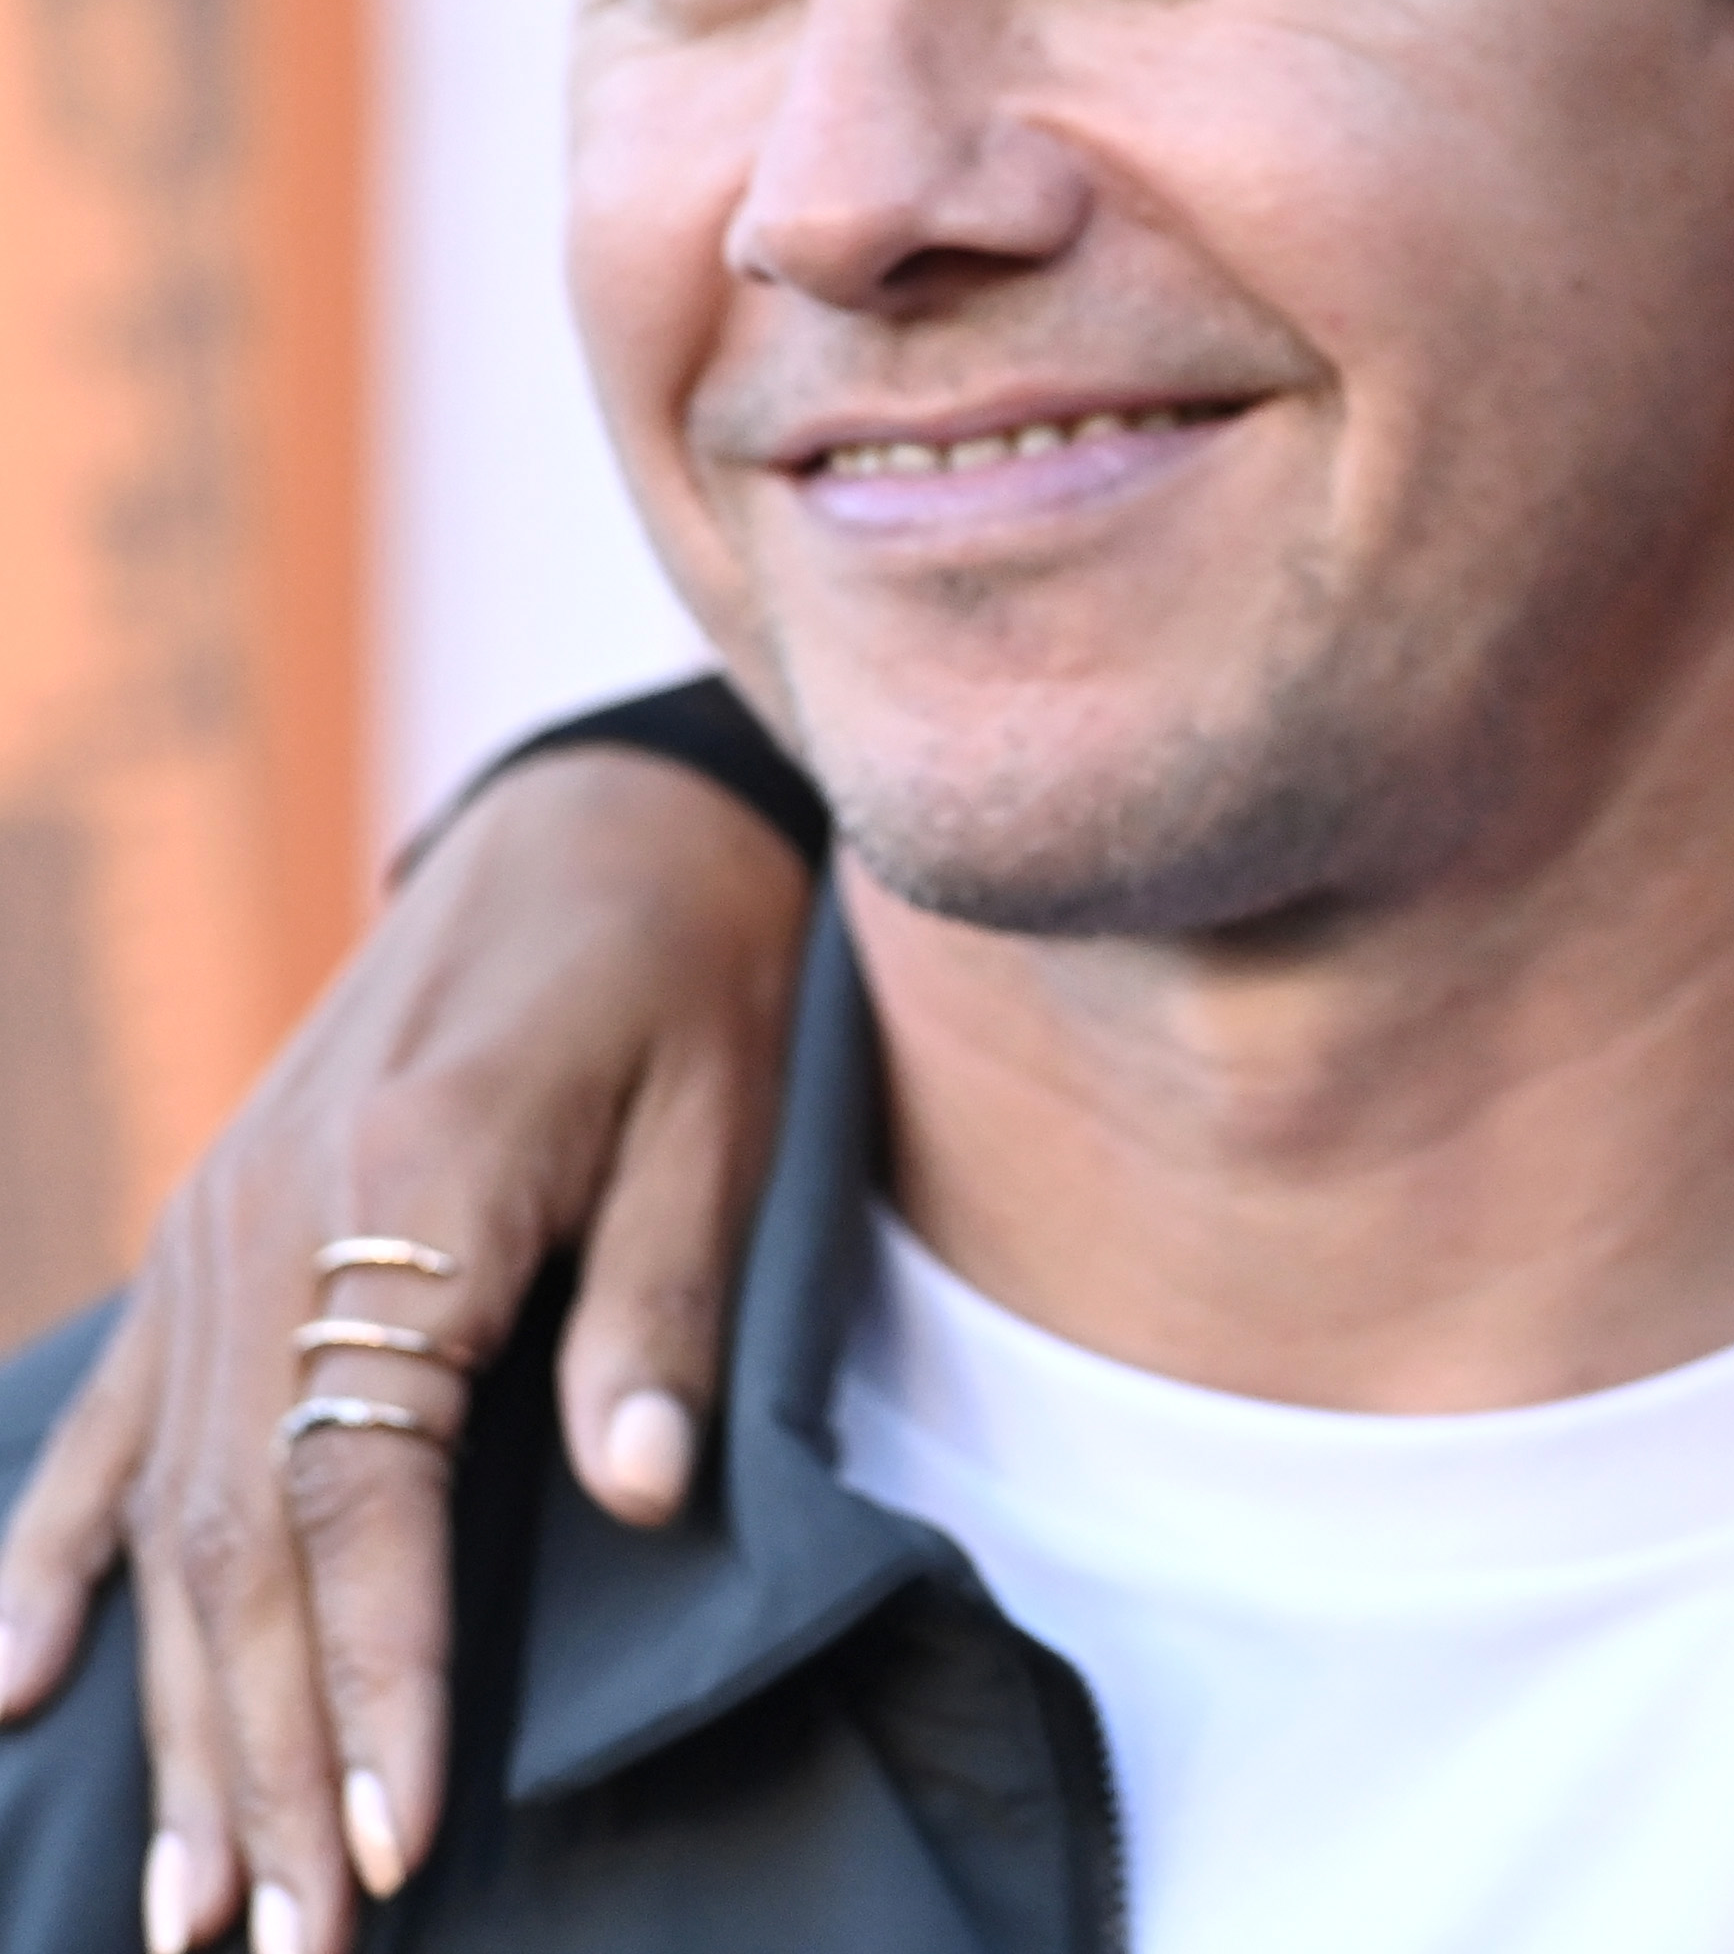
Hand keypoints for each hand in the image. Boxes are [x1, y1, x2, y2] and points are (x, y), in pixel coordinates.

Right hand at [0, 745, 810, 1952]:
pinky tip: (13, 1696)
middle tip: (285, 1945)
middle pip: (242, 1549)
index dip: (379, 1676)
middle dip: (263, 1763)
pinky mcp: (200, 1240)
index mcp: (404, 1195)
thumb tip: (636, 1496)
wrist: (590, 829)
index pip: (363, 1495)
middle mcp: (266, 1230)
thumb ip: (662, 1306)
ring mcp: (208, 1239)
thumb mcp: (723, 1117)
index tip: (395, 1842)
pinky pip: (106, 1433)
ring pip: (165, 1526)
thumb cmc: (686, 974)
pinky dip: (55, 1568)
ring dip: (175, 1724)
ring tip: (182, 1908)